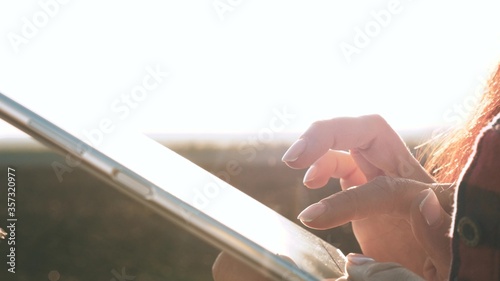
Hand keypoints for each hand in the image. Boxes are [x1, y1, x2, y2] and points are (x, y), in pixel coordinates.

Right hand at [282, 115, 452, 279]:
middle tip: (296, 156)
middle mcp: (406, 177)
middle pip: (368, 131)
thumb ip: (439, 233)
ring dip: (320, 145)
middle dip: (329, 134)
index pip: (382, 183)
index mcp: (432, 192)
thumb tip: (423, 201)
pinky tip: (311, 183)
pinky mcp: (366, 190)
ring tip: (296, 164)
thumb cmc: (447, 267)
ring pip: (350, 144)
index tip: (313, 220)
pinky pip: (342, 165)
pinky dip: (321, 167)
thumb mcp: (451, 260)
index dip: (344, 200)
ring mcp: (384, 180)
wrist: (435, 273)